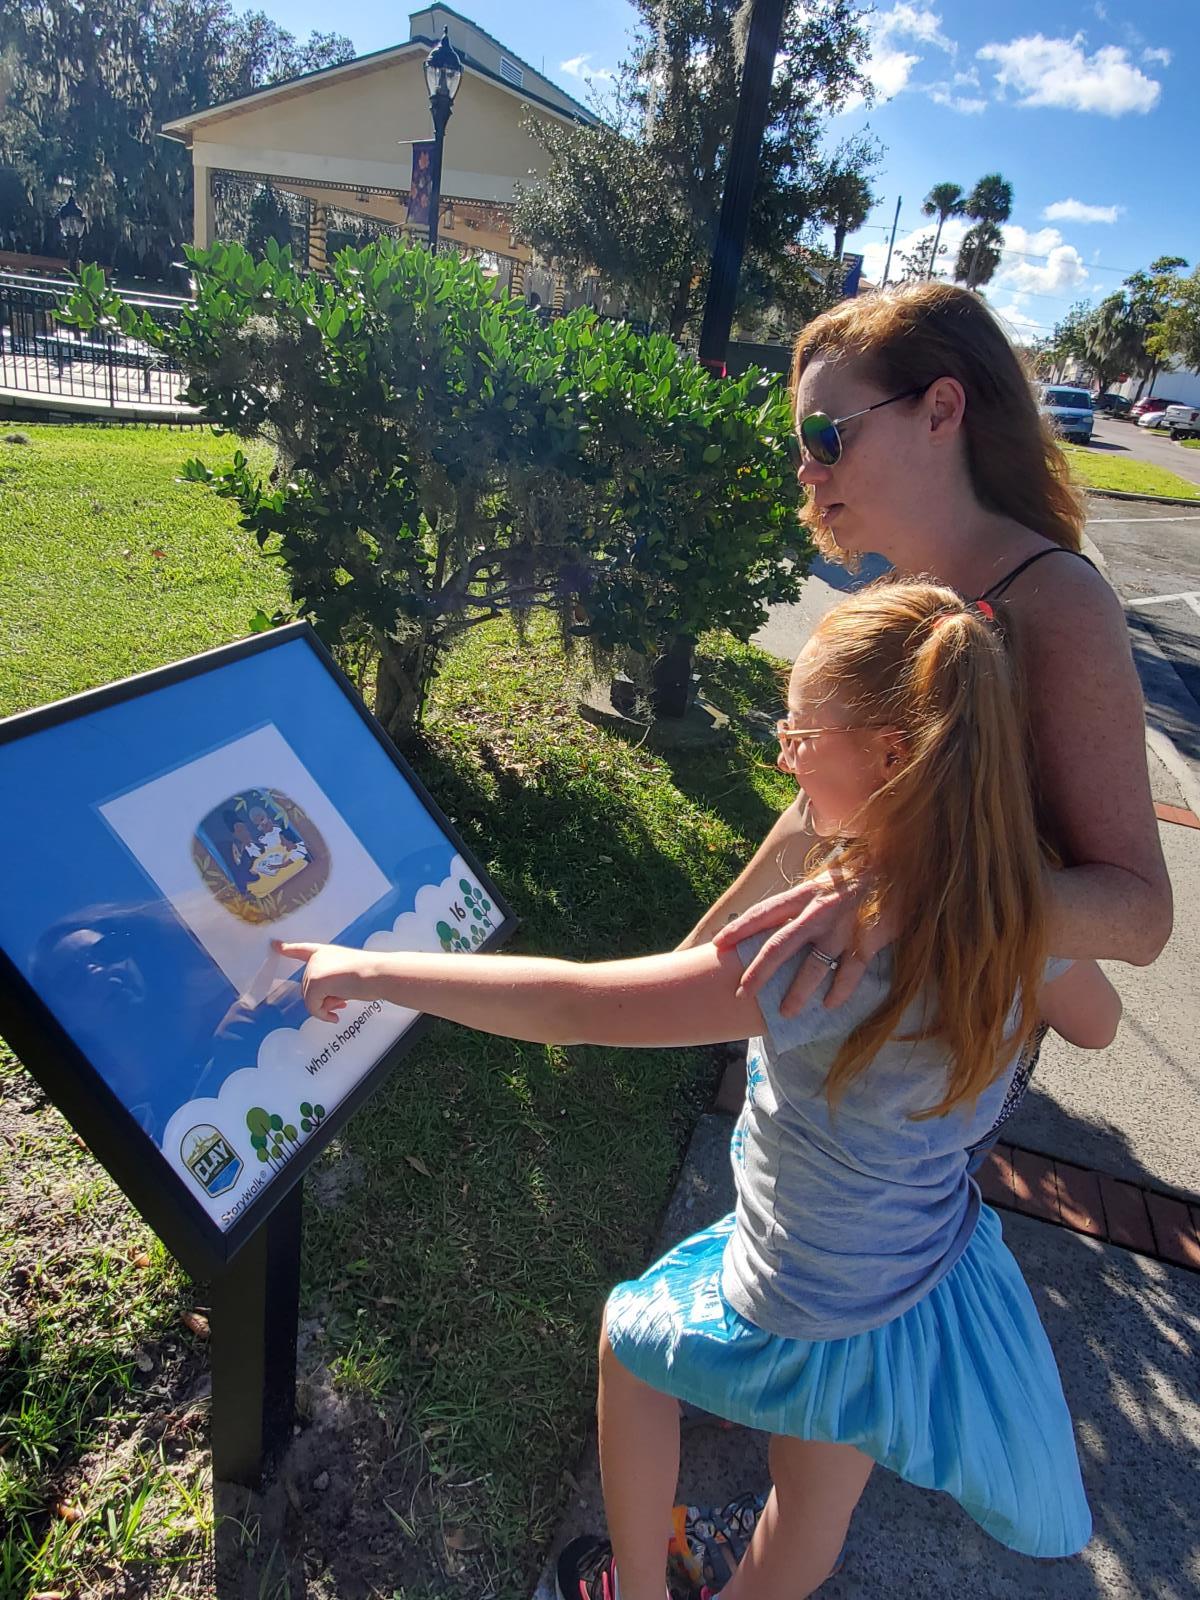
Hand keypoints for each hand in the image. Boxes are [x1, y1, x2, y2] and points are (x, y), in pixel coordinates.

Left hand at [273, 940, 377, 1022]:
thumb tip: (323, 1003)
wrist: (376, 973)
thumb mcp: (345, 972)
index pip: (302, 949)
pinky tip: (334, 1015)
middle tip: (343, 1000)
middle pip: (308, 988)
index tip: (275, 945)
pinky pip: (313, 1007)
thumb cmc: (369, 973)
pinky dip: (323, 1014)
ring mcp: (313, 970)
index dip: (288, 948)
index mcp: (323, 952)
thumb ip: (329, 981)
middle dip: (324, 998)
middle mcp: (315, 959)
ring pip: (310, 999)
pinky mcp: (314, 983)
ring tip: (344, 1001)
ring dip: (326, 1006)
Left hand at [711, 868, 890, 1014]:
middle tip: (741, 993)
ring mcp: (842, 927)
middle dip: (758, 972)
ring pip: (813, 966)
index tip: (717, 945)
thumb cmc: (858, 877)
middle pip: (779, 945)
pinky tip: (830, 1006)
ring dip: (797, 993)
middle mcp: (818, 911)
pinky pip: (849, 972)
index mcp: (804, 894)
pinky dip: (839, 991)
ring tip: (785, 1013)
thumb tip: (777, 921)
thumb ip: (802, 902)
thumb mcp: (824, 883)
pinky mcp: (867, 939)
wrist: (901, 864)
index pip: (763, 912)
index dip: (739, 929)